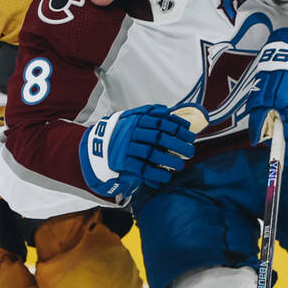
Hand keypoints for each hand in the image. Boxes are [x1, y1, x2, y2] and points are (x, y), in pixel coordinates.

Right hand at [79, 104, 197, 198]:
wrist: (97, 144)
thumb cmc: (123, 132)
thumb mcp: (133, 117)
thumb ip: (150, 113)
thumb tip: (170, 111)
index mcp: (137, 119)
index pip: (161, 122)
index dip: (178, 128)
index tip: (190, 135)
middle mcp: (132, 132)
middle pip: (159, 138)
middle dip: (177, 145)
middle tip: (190, 151)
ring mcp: (126, 147)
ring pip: (151, 154)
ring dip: (168, 160)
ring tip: (180, 165)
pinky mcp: (122, 161)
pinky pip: (141, 168)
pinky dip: (155, 174)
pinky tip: (166, 177)